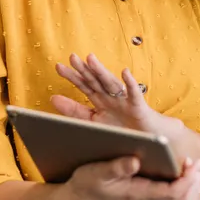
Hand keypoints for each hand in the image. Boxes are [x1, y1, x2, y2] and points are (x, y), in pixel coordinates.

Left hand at [52, 53, 178, 137]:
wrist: (147, 141)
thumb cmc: (121, 131)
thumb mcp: (93, 122)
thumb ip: (74, 111)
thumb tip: (52, 98)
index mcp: (100, 101)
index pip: (84, 86)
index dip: (73, 76)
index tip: (59, 66)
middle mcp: (111, 98)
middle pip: (96, 82)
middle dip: (84, 70)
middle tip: (72, 57)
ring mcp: (124, 101)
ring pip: (111, 84)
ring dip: (101, 71)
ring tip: (91, 59)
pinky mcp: (137, 107)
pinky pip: (134, 94)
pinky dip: (130, 84)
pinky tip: (124, 72)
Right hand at [52, 155, 199, 199]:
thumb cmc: (86, 184)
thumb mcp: (96, 171)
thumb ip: (117, 166)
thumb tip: (136, 160)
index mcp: (136, 194)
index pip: (172, 193)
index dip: (187, 179)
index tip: (191, 162)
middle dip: (193, 183)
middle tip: (195, 164)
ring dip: (193, 195)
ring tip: (197, 176)